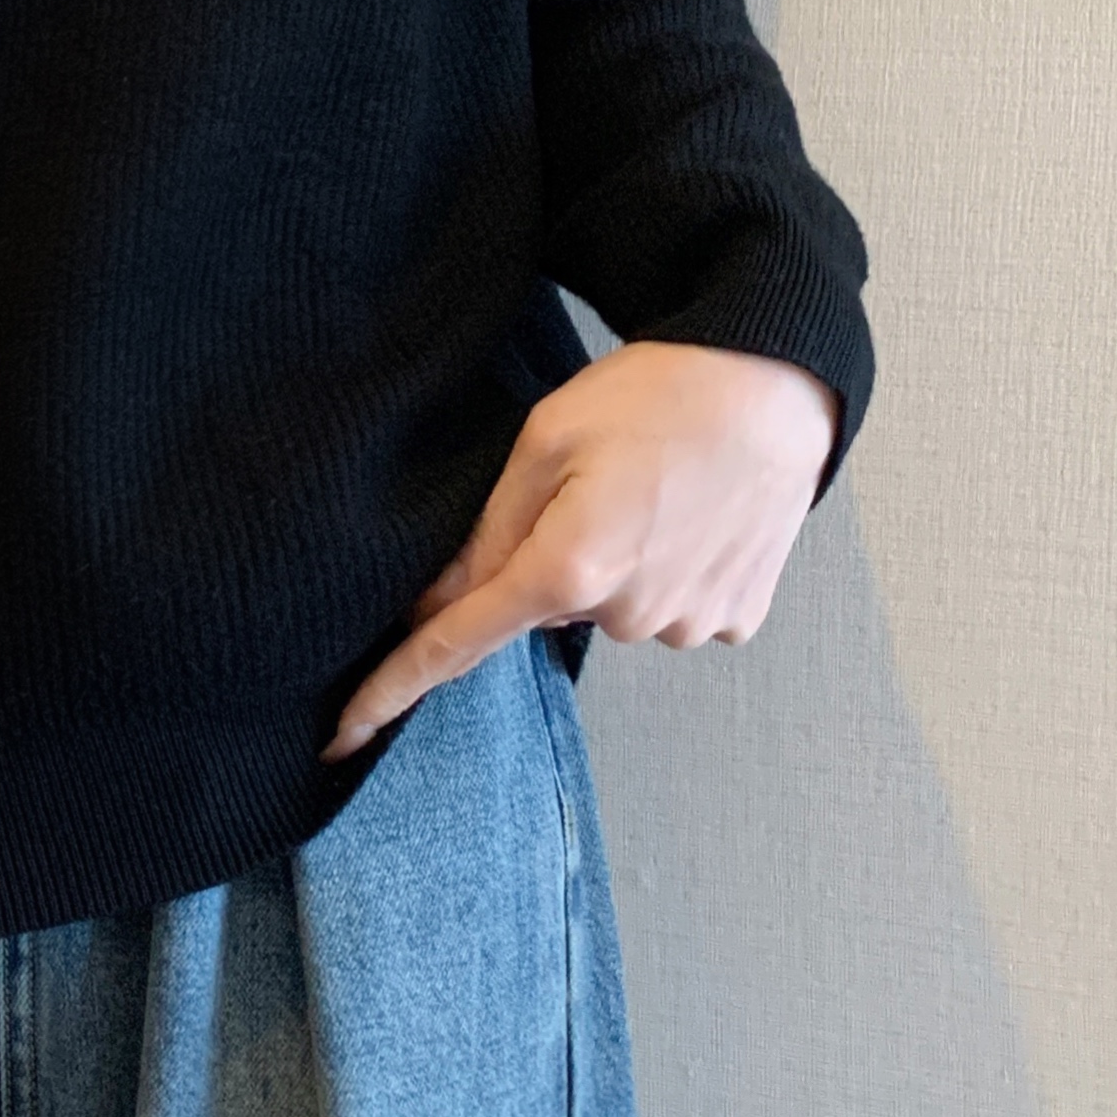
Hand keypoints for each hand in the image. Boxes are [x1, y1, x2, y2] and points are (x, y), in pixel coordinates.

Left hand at [323, 341, 836, 759]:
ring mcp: (686, 626)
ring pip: (610, 608)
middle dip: (547, 559)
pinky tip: (693, 514)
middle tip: (593, 483)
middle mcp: (625, 615)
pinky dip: (669, 570)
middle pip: (545, 607)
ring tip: (654, 488)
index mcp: (565, 568)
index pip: (455, 644)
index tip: (340, 735)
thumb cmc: (654, 395)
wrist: (776, 382)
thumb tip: (430, 602)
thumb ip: (484, 533)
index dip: (392, 689)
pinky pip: (670, 609)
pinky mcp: (735, 622)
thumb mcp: (546, 441)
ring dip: (614, 562)